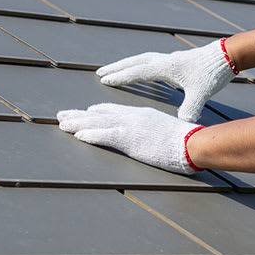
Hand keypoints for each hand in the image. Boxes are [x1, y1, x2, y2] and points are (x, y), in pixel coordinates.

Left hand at [56, 103, 202, 173]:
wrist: (192, 143)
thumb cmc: (186, 141)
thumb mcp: (167, 134)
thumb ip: (155, 134)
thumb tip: (152, 140)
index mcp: (142, 115)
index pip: (114, 111)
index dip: (96, 112)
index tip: (84, 112)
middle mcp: (133, 117)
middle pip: (100, 115)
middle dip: (79, 115)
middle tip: (62, 116)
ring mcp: (130, 127)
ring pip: (97, 123)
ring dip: (77, 124)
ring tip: (62, 124)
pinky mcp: (130, 139)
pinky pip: (105, 136)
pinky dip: (90, 135)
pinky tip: (77, 135)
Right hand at [96, 38, 236, 121]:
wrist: (227, 55)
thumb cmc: (212, 73)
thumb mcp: (201, 93)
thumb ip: (190, 108)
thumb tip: (182, 125)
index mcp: (167, 67)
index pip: (138, 72)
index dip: (121, 77)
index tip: (104, 80)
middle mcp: (166, 60)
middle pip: (135, 62)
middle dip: (118, 68)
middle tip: (100, 72)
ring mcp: (171, 59)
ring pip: (143, 59)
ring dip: (128, 64)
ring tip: (116, 70)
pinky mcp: (177, 60)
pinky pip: (153, 61)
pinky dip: (142, 65)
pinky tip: (142, 72)